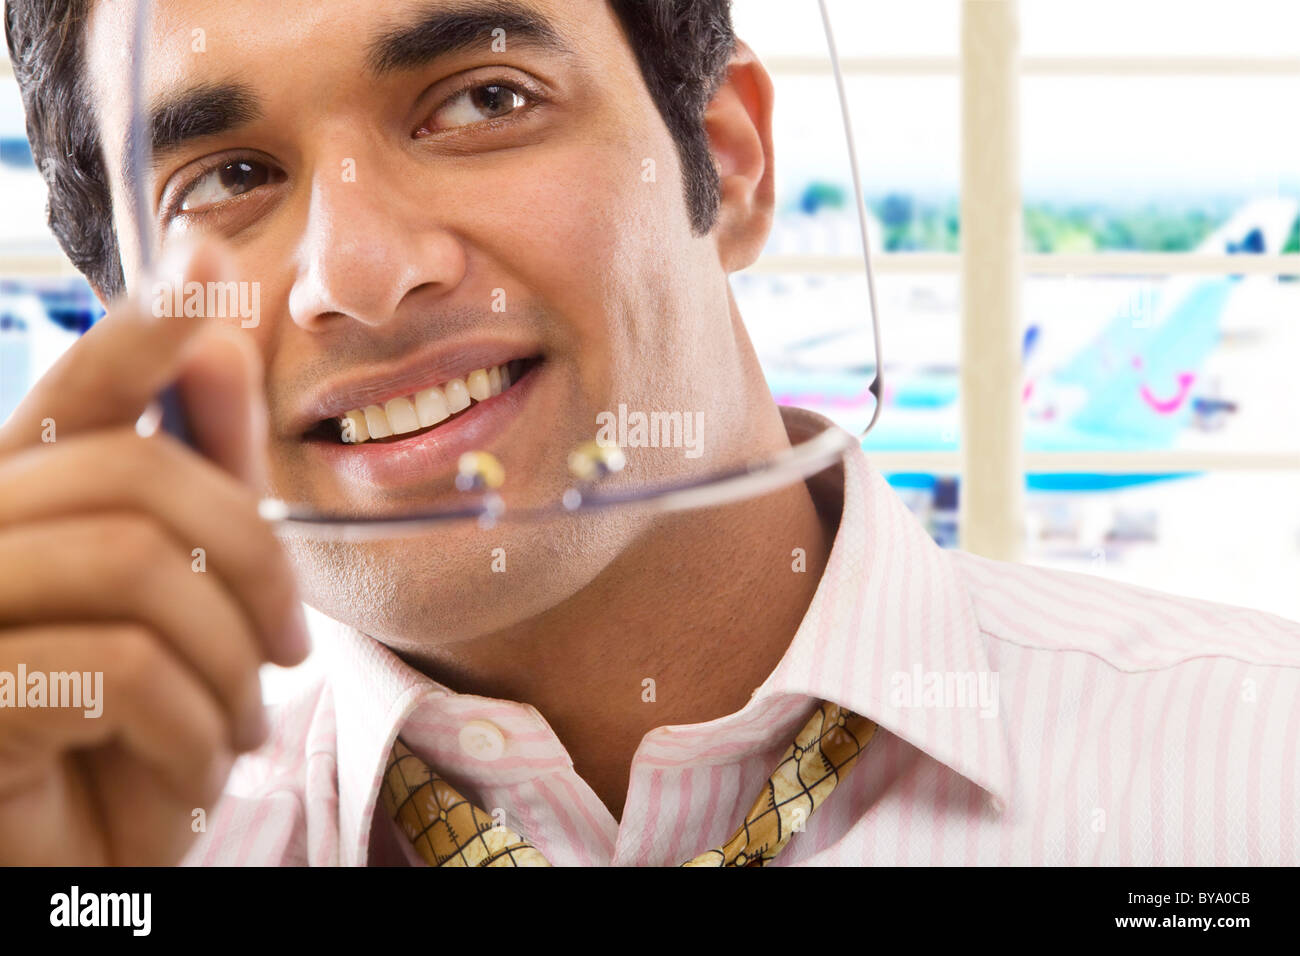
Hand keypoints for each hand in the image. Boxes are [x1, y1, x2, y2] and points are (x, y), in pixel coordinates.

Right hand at [0, 241, 309, 864]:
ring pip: (137, 566)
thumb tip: (224, 339)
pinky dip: (193, 723)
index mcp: (24, 507)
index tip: (215, 254)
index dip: (146, 325)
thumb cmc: (130, 739)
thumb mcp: (187, 604)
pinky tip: (198, 763)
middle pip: (133, 474)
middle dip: (253, 559)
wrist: (77, 872)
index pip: (79, 393)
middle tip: (287, 650)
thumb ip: (201, 476)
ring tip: (239, 723)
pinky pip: (116, 668)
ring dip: (228, 658)